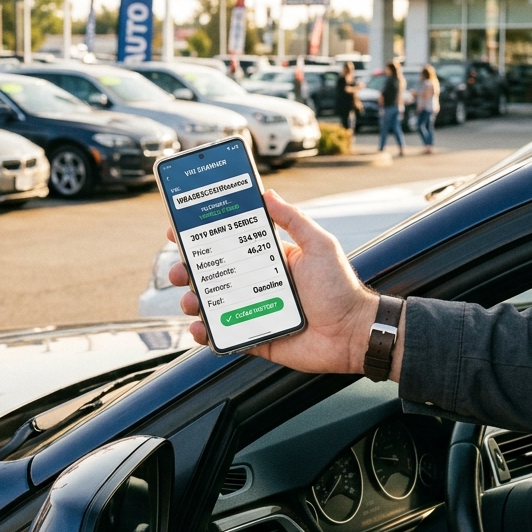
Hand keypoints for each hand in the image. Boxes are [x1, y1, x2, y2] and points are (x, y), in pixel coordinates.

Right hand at [167, 189, 377, 374]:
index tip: (180, 231)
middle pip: (214, 275)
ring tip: (190, 301)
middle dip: (188, 271)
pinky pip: (224, 336)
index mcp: (270, 260)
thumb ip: (293, 220)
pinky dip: (206, 334)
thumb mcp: (319, 245)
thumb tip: (267, 193)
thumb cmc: (340, 288)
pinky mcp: (256, 338)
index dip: (203, 238)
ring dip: (193, 302)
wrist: (353, 333)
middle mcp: (258, 284)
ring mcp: (255, 312)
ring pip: (213, 306)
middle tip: (178, 270)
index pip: (229, 245)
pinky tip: (198, 328)